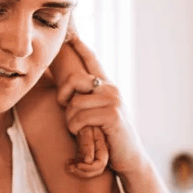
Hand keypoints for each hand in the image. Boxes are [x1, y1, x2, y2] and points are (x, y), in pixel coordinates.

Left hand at [56, 38, 145, 175]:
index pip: (91, 61)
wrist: (129, 159)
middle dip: (63, 98)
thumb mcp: (97, 115)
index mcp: (107, 87)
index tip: (70, 33)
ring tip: (79, 131)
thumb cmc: (108, 138)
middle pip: (74, 80)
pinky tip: (84, 135)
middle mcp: (111, 89)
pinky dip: (76, 129)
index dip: (80, 46)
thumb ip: (88, 100)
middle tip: (67, 112)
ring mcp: (113, 100)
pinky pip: (79, 117)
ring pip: (74, 103)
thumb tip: (69, 93)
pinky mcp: (112, 115)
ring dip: (70, 121)